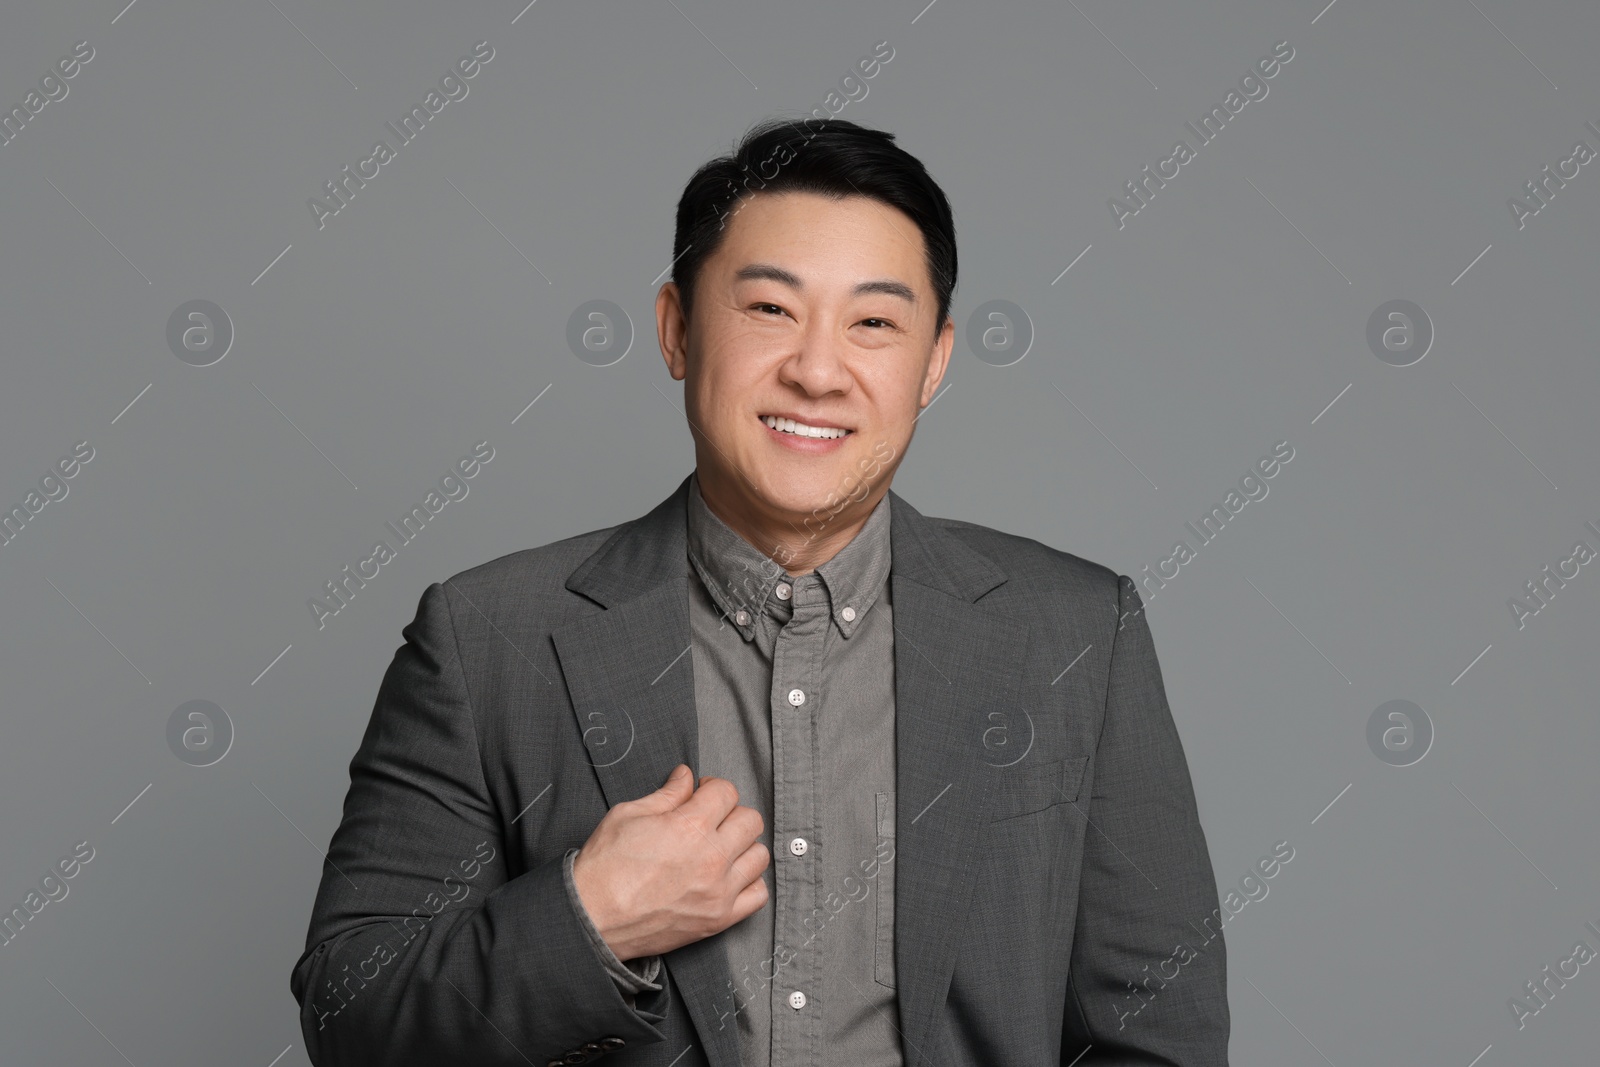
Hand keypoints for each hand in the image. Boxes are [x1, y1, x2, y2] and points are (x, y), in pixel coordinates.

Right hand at [571, 764, 769, 960]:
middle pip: (751, 821)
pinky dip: (749, 883)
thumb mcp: (628, 815)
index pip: (726, 792)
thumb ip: (666, 794)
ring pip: (759, 856)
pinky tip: (729, 878)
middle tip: (711, 820)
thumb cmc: (604, 867)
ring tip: (720, 850)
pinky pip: (758, 896)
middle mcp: (712, 857)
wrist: (592, 918)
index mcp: (690, 826)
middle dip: (731, 814)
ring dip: (742, 847)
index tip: (702, 795)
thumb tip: (686, 777)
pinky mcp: (719, 919)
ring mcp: (719, 891)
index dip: (712, 788)